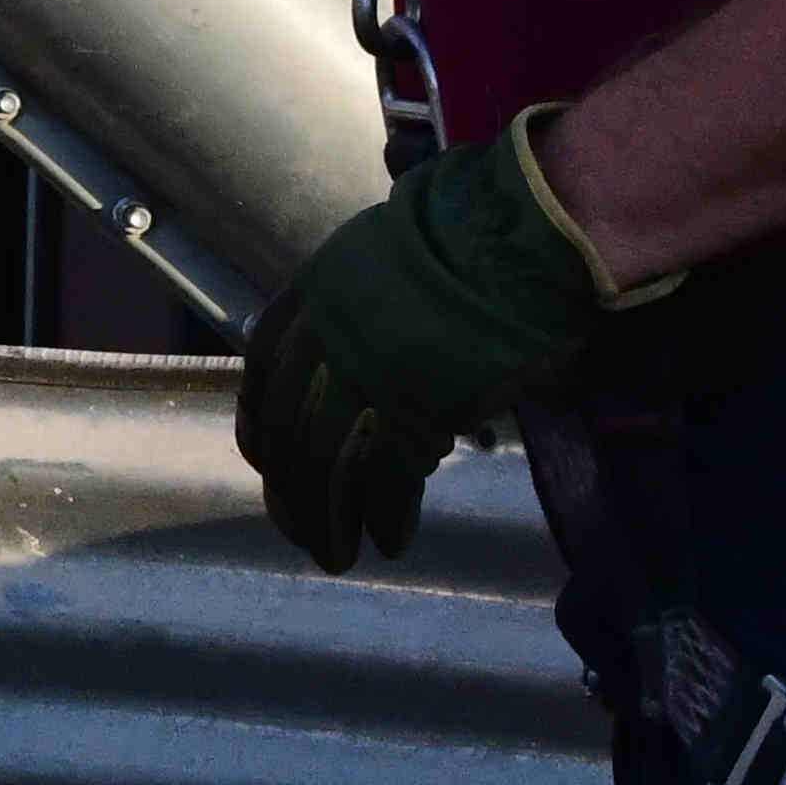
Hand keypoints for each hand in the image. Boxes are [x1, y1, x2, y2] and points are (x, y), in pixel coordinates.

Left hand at [235, 107, 650, 571]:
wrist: (525, 228)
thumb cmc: (473, 237)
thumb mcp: (383, 260)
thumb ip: (357, 312)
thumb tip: (357, 366)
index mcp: (312, 295)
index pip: (261, 376)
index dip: (260, 429)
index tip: (267, 465)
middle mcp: (325, 336)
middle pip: (288, 430)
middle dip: (290, 492)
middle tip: (304, 533)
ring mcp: (367, 372)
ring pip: (323, 463)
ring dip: (326, 520)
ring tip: (337, 556)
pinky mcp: (416, 404)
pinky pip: (386, 476)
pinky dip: (384, 516)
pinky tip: (390, 541)